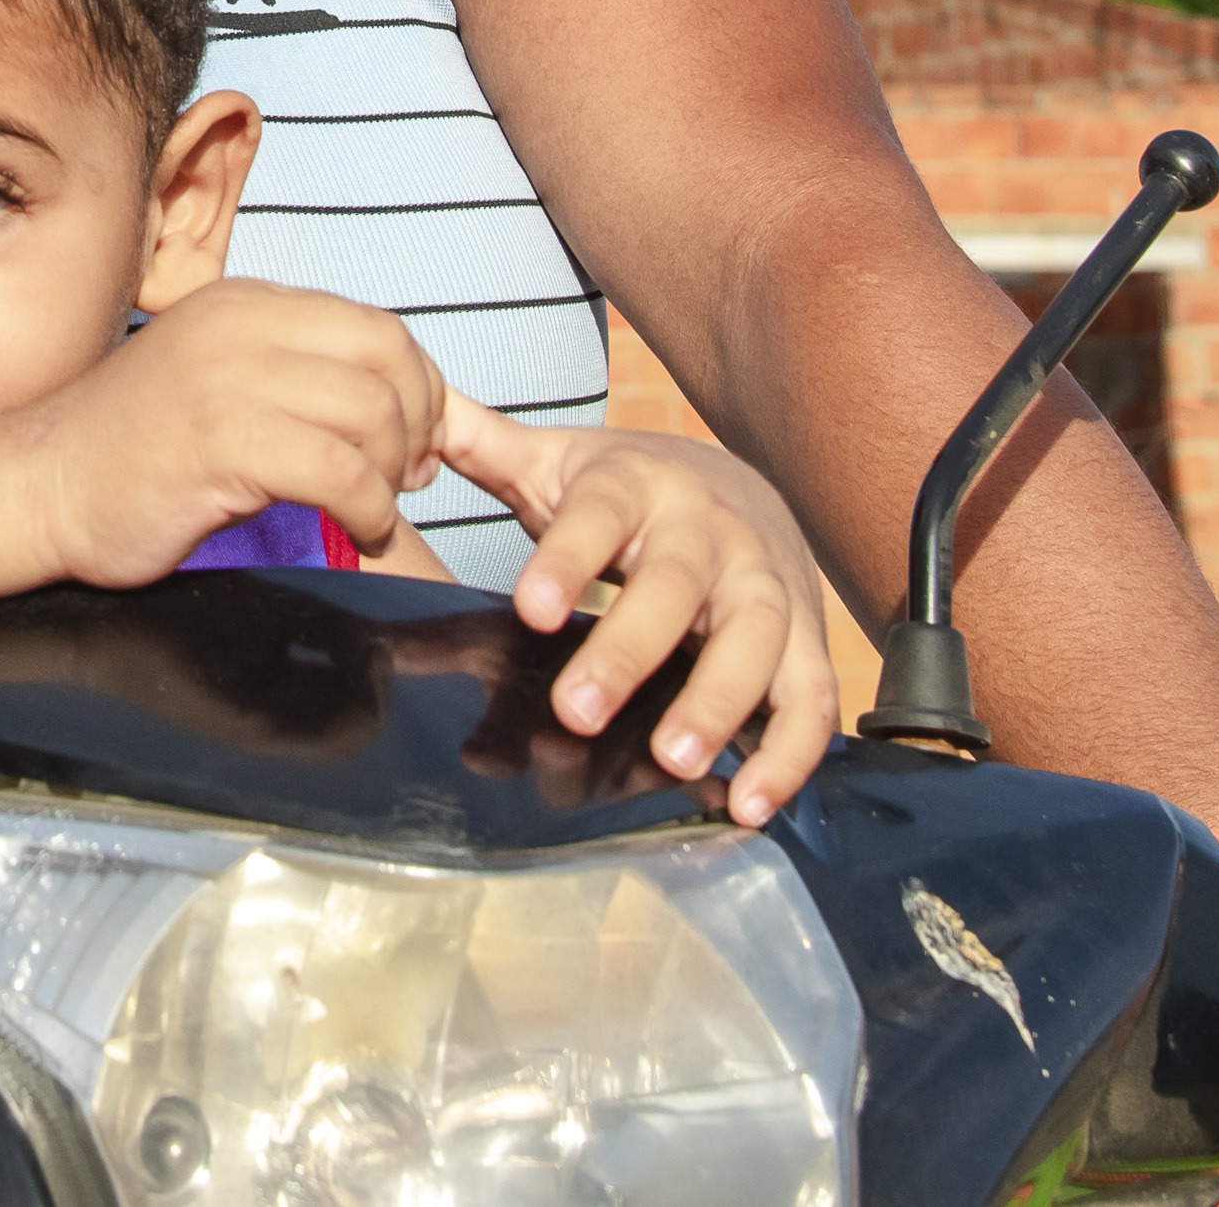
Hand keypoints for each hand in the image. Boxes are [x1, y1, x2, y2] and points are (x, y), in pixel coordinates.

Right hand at [20, 280, 447, 585]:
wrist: (37, 484)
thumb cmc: (132, 452)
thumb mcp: (222, 385)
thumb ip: (297, 381)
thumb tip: (404, 414)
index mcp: (245, 304)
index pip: (376, 326)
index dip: (420, 388)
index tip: (421, 445)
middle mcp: (241, 324)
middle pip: (387, 354)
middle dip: (421, 424)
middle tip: (410, 478)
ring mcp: (228, 377)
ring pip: (372, 409)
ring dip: (394, 473)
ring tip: (377, 510)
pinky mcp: (219, 440)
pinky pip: (339, 469)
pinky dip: (370, 507)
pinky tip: (358, 530)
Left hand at [429, 401, 840, 829]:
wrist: (742, 488)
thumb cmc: (629, 493)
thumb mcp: (558, 461)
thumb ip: (483, 446)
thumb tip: (409, 415)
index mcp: (635, 486)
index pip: (597, 516)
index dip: (566, 559)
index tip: (529, 609)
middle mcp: (708, 531)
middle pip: (675, 585)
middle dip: (630, 649)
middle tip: (577, 711)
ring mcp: (766, 582)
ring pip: (756, 637)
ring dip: (719, 701)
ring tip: (674, 760)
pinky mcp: (807, 637)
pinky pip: (810, 697)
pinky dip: (791, 753)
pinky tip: (748, 804)